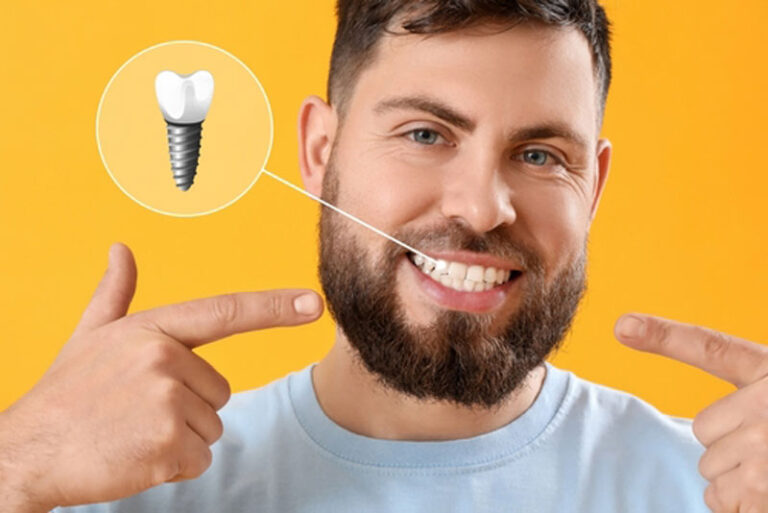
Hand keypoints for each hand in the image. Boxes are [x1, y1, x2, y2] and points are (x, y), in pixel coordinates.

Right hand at [0, 243, 323, 510]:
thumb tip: (121, 250)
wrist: (27, 451)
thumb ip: (115, 294)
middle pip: (220, 391)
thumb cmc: (66, 395)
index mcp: (152, 329)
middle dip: (188, 406)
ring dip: (180, 437)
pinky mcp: (169, 444)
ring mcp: (168, 402)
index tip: (314, 304)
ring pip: (212, 426)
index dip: (275, 307)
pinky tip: (136, 455)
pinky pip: (200, 457)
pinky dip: (174, 465)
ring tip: (133, 431)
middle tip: (138, 412)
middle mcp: (164, 358)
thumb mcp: (89, 337)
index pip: (225, 312)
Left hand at [615, 313, 767, 512]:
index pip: (712, 348)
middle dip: (733, 450)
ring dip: (741, 485)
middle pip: (704, 435)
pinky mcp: (767, 489)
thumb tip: (639, 340)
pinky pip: (726, 502)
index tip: (621, 324)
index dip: (664, 334)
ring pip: (713, 474)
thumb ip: (745, 388)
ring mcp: (766, 452)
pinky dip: (747, 508)